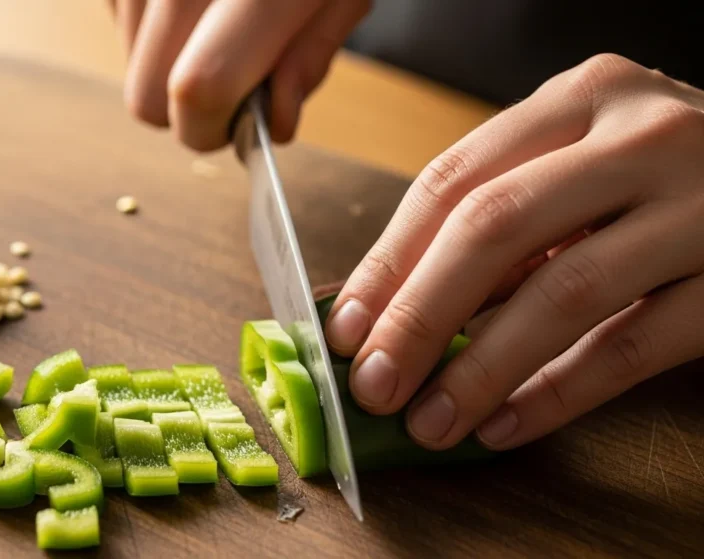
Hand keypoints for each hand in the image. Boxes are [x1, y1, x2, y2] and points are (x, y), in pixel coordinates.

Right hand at [107, 0, 369, 150]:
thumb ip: (310, 56)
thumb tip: (274, 124)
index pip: (199, 86)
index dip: (209, 129)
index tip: (229, 130)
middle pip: (145, 94)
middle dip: (183, 110)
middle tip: (226, 81)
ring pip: (129, 59)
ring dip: (167, 60)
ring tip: (215, 14)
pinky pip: (116, 15)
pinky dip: (149, 21)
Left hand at [325, 54, 703, 450]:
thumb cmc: (663, 179)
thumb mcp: (582, 168)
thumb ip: (504, 220)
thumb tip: (393, 308)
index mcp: (580, 99)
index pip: (453, 181)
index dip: (388, 261)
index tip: (346, 327)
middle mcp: (640, 136)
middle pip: (494, 228)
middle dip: (419, 315)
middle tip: (375, 385)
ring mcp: (699, 203)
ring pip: (564, 292)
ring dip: (481, 369)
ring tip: (431, 421)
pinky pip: (634, 346)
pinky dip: (559, 393)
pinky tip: (507, 424)